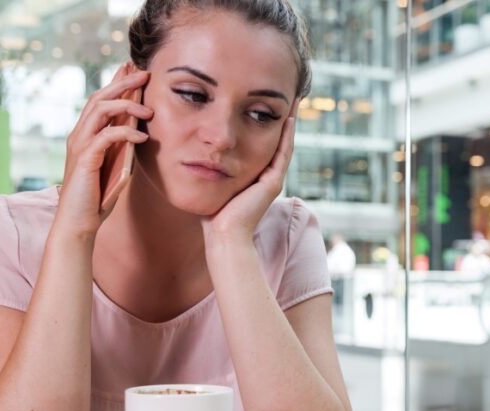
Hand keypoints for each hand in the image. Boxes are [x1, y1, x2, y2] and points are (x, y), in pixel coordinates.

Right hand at [56, 63, 152, 237]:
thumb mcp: (115, 167)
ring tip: (149, 111)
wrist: (79, 223)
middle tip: (145, 74)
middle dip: (123, 82)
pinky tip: (142, 138)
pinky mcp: (86, 158)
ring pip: (101, 110)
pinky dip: (126, 133)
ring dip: (127, 105)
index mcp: (86, 135)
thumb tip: (140, 134)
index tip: (135, 71)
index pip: (100, 101)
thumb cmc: (97, 198)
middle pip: (99, 97)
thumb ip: (122, 149)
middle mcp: (80, 135)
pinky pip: (107, 136)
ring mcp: (80, 145)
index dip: (116, 83)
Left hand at [202, 99, 298, 247]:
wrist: (223, 235)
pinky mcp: (273, 183)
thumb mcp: (212, 183)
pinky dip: (286, 136)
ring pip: (285, 144)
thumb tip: (196, 152)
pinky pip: (283, 153)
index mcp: (255, 177)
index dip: (267, 124)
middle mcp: (268, 177)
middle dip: (281, 119)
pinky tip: (288, 119)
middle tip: (286, 96)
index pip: (264, 144)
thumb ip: (211, 169)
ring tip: (292, 100)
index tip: (267, 104)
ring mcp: (273, 180)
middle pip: (278, 141)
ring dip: (289, 122)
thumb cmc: (212, 214)